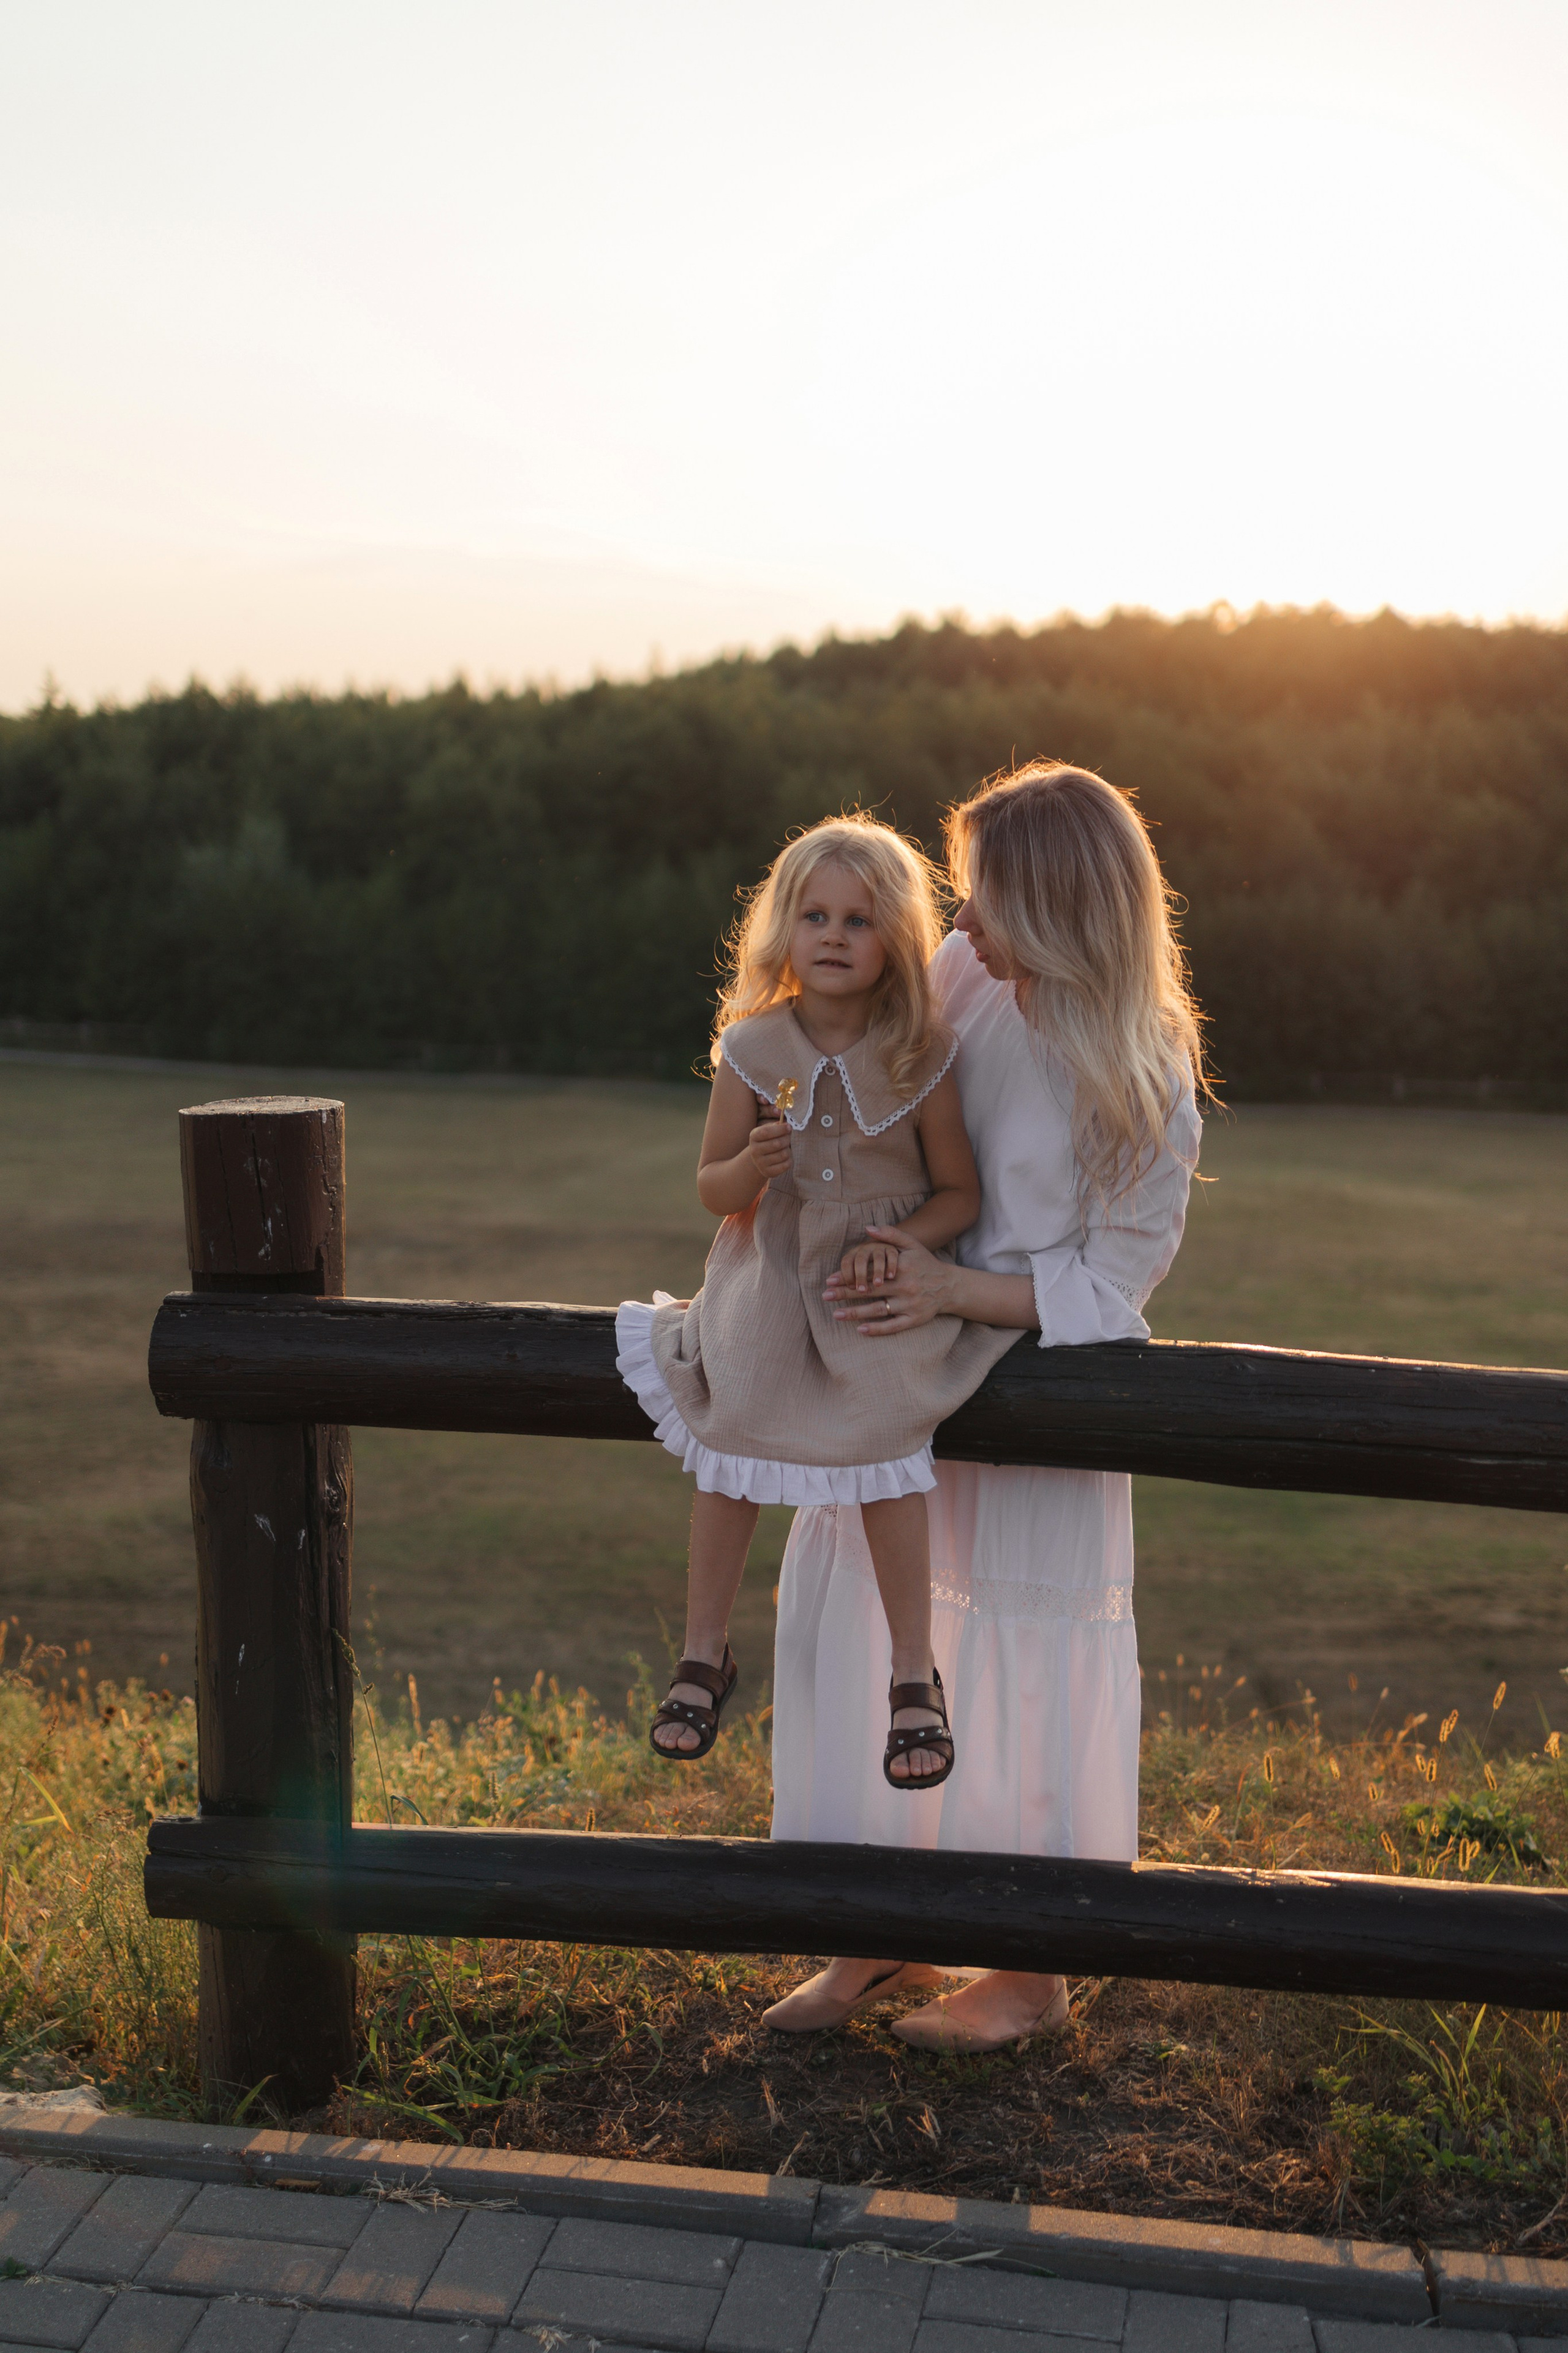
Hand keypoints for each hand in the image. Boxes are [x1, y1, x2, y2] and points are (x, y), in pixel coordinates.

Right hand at [746, 1116, 793, 1181]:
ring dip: (788, 1150)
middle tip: (788, 1138)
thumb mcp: (769, 1129)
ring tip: (785, 1148)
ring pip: (783, 1154)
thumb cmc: (769, 1140)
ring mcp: (760, 1163)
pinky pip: (786, 1165)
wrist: (761, 1159)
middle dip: (787, 1139)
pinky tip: (785, 1157)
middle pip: (777, 1143)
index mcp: (753, 1136)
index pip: (766, 1132)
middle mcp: (754, 1150)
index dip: (780, 1129)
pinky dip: (789, 1160)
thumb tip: (786, 1123)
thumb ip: (777, 1125)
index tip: (789, 1127)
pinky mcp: (768, 1172)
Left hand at [824, 1228, 956, 1335]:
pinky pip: (893, 1326)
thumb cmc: (926, 1263)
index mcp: (901, 1267)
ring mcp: (909, 1305)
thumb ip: (890, 1234)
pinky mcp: (914, 1319)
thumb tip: (867, 1229)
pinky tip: (860, 1330)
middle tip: (825, 1296)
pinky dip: (877, 1329)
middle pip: (869, 1291)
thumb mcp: (912, 1244)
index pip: (869, 1272)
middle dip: (845, 1293)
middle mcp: (905, 1286)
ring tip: (836, 1314)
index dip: (848, 1276)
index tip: (830, 1279)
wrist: (950, 1286)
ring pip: (878, 1310)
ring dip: (856, 1312)